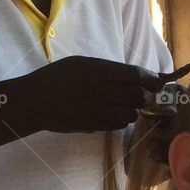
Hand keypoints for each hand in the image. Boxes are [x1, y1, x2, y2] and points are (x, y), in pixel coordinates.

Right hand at [10, 56, 163, 134]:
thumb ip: (107, 69)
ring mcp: (95, 110)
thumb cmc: (57, 78)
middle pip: (137, 95)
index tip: (157, 80)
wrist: (33, 101)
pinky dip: (123, 120)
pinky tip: (116, 114)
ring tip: (128, 105)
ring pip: (130, 113)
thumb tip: (136, 76)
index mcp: (95, 69)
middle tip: (145, 95)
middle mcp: (97, 90)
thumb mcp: (80, 63)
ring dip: (134, 110)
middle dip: (146, 96)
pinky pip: (118, 125)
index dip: (150, 78)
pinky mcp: (92, 125)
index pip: (134, 74)